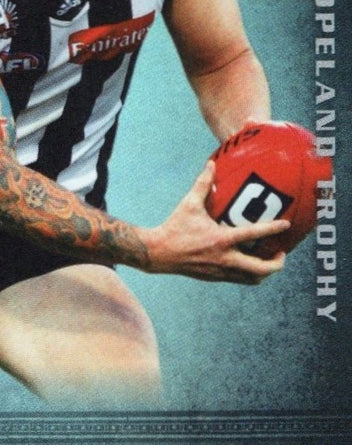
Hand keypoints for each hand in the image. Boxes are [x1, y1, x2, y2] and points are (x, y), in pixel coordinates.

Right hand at [146, 161, 289, 284]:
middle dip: (277, 263)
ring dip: (265, 271)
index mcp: (221, 240)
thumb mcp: (189, 204)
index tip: (286, 225)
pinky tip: (249, 261)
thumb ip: (203, 184)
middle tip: (282, 251)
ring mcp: (221, 271)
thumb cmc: (174, 227)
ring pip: (252, 279)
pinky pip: (240, 279)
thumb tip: (211, 164)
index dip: (273, 229)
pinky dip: (250, 273)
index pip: (254, 234)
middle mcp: (225, 258)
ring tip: (269, 259)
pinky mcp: (215, 277)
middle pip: (260, 269)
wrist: (158, 254)